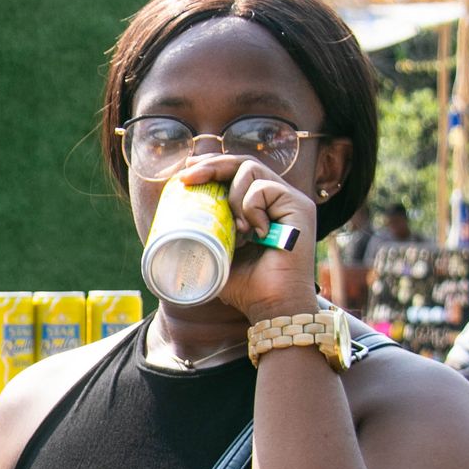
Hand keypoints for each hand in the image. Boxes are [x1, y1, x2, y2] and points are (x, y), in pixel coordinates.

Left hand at [175, 155, 320, 321]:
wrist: (269, 305)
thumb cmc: (245, 286)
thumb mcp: (215, 254)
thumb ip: (204, 235)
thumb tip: (168, 223)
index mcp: (259, 206)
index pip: (235, 172)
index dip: (211, 165)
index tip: (186, 171)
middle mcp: (276, 198)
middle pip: (242, 163)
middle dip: (212, 165)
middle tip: (187, 177)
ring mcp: (289, 200)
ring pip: (251, 170)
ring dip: (233, 195)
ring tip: (235, 228)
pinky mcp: (299, 206)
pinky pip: (265, 189)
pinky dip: (251, 206)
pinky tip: (253, 232)